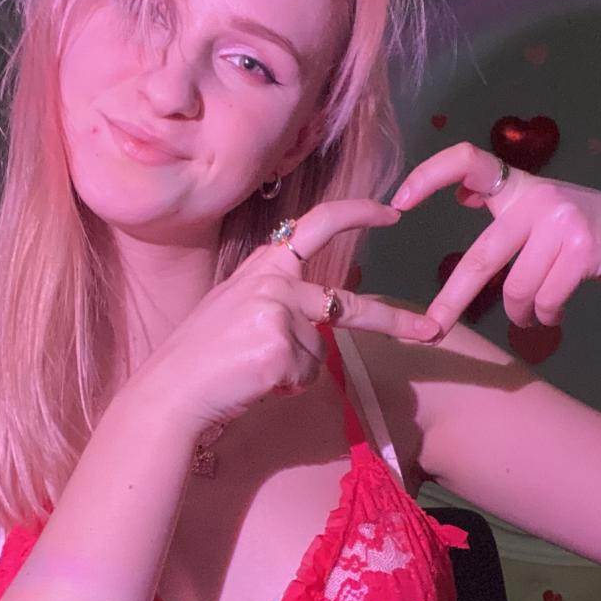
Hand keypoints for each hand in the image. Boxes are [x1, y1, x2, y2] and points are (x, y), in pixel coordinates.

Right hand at [130, 198, 439, 432]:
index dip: (358, 212)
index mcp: (264, 265)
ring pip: (319, 352)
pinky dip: (285, 386)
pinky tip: (252, 382)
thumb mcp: (235, 308)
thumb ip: (278, 301)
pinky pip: (306, 376)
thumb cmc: (200, 355)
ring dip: (296, 369)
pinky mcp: (282, 349)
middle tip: (429, 331)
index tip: (392, 210)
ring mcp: (279, 314)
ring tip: (252, 370)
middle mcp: (275, 282)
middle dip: (393, 322)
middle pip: (349, 305)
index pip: (317, 224)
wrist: (171, 390)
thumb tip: (322, 317)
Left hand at [390, 142, 600, 335]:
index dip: (428, 175)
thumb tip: (461, 194)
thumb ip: (502, 205)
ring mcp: (562, 220)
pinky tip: (555, 314)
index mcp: (518, 186)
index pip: (466, 160)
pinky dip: (546, 316)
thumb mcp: (539, 209)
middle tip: (430, 331)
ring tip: (532, 315)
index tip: (398, 204)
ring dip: (521, 314)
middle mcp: (538, 196)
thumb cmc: (578, 230)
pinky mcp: (583, 247)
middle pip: (482, 257)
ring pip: (517, 289)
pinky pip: (546, 300)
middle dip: (452, 301)